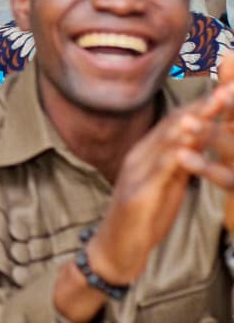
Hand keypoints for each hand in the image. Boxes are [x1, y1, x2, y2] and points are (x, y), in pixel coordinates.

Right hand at [86, 73, 233, 285]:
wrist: (115, 248)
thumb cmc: (143, 217)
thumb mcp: (167, 185)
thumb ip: (181, 161)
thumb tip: (199, 139)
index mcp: (148, 152)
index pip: (177, 121)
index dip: (202, 104)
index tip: (226, 88)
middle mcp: (140, 155)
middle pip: (173, 124)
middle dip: (202, 106)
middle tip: (227, 89)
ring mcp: (136, 173)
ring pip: (166, 142)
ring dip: (192, 123)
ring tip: (213, 106)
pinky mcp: (137, 194)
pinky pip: (157, 172)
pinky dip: (174, 156)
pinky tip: (188, 145)